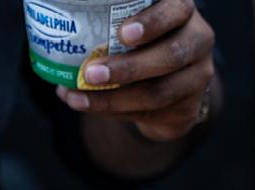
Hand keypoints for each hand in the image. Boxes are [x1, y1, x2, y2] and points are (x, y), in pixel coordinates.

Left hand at [55, 0, 215, 140]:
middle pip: (170, 55)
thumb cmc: (140, 42)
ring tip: (78, 95)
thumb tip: (56, 23)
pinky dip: (111, 111)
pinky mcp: (187, 107)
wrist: (169, 85)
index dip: (152, 22)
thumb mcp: (132, 24)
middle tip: (90, 72)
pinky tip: (85, 105)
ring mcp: (197, 77)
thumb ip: (108, 20)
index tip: (122, 33)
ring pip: (158, 92)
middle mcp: (198, 40)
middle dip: (128, 67)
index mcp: (181, 12)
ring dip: (113, 98)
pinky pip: (149, 113)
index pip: (177, 9)